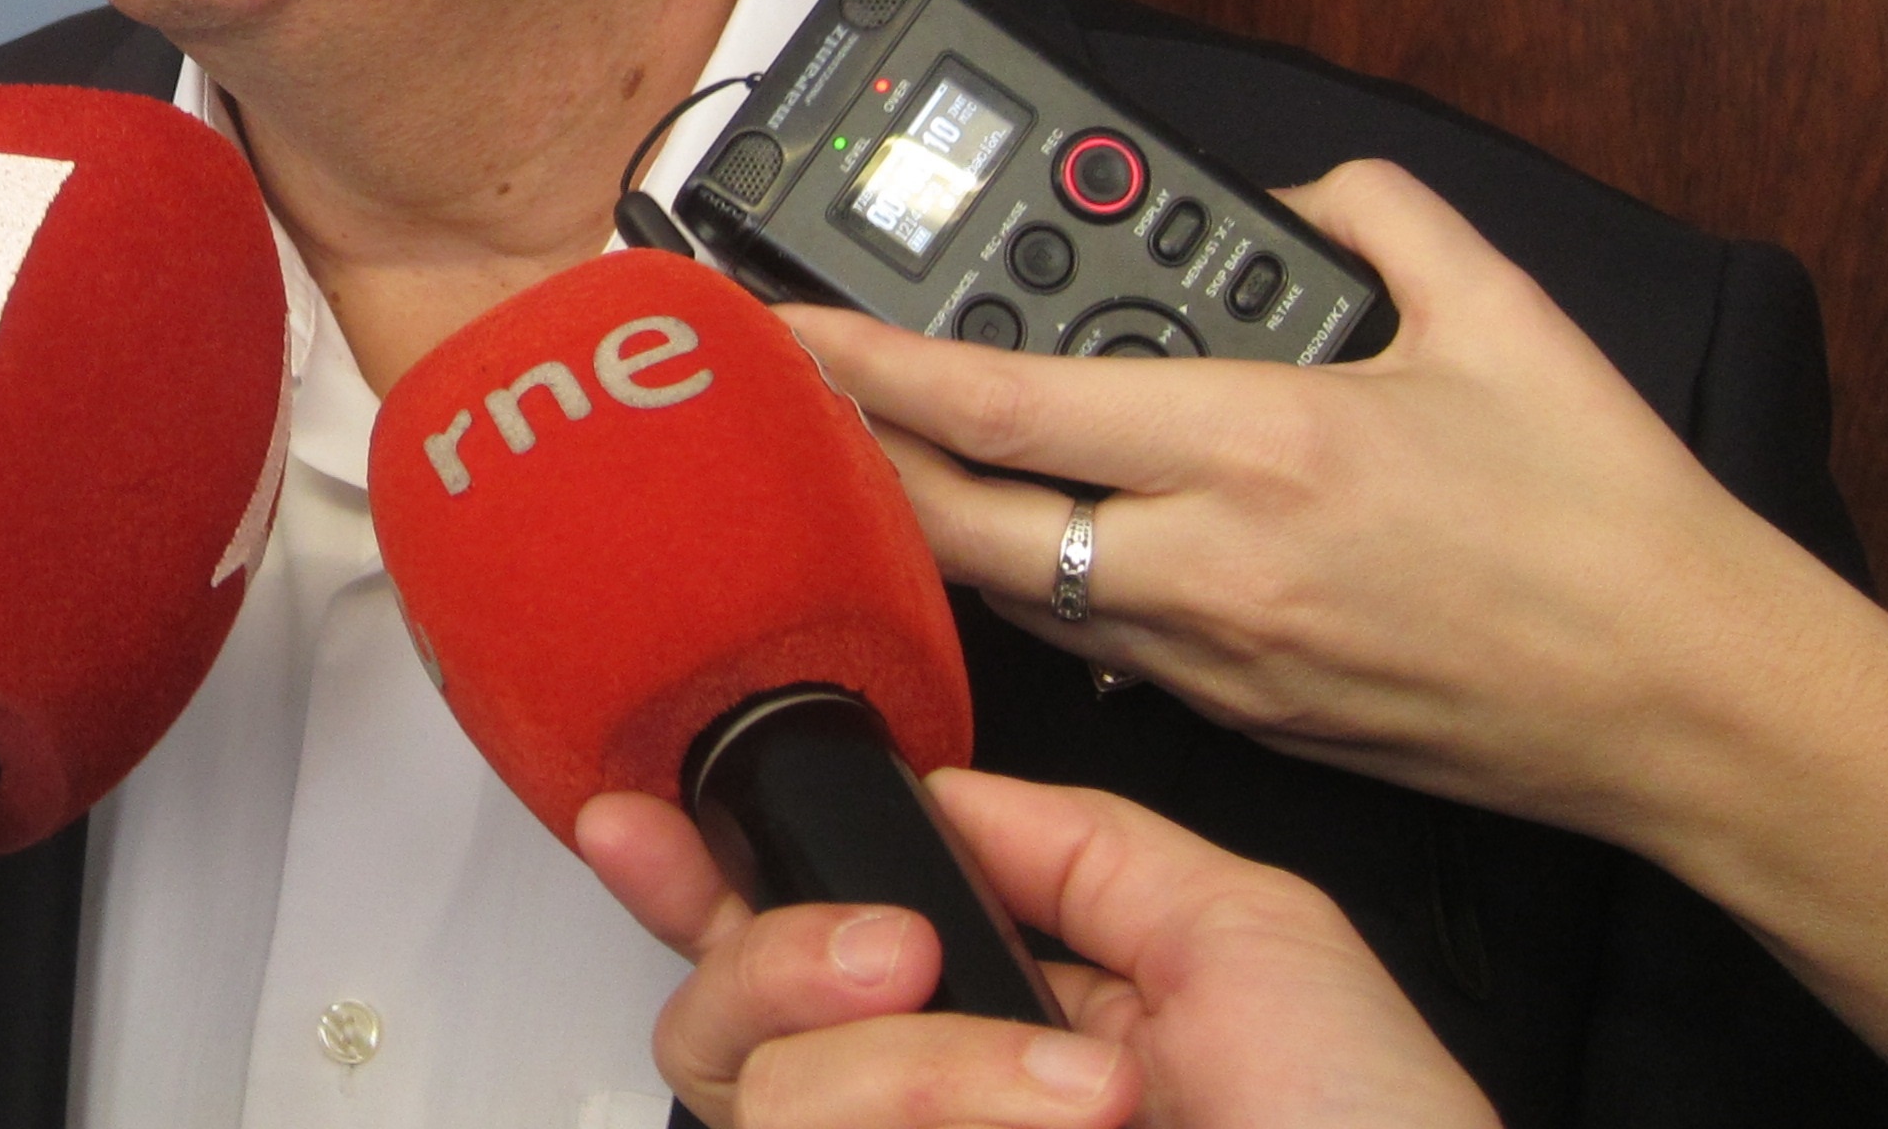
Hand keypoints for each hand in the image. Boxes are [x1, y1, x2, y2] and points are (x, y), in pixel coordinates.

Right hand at [577, 767, 1492, 1126]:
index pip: (790, 944)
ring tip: (1084, 1100)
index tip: (637, 825)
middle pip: (720, 1021)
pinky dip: (929, 1111)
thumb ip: (1075, 843)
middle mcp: (927, 1114)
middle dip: (783, 954)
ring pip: (772, 1099)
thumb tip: (932, 791)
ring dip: (924, 1067)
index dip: (689, 879)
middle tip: (901, 952)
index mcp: (999, 1021)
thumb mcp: (1250, 938)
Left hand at [772, 159, 1818, 842]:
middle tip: (777, 407)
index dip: (868, 370)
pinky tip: (1007, 537)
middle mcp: (1214, 565)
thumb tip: (1288, 188)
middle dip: (847, 462)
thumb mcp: (1498, 310)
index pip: (1004, 405)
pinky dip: (1033, 587)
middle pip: (958, 523)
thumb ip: (1373, 213)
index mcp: (1261, 447)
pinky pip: (1094, 646)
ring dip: (928, 525)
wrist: (1686, 701)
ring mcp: (1217, 657)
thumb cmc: (1606, 520)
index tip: (785, 332)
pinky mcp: (1241, 718)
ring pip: (1011, 592)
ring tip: (860, 455)